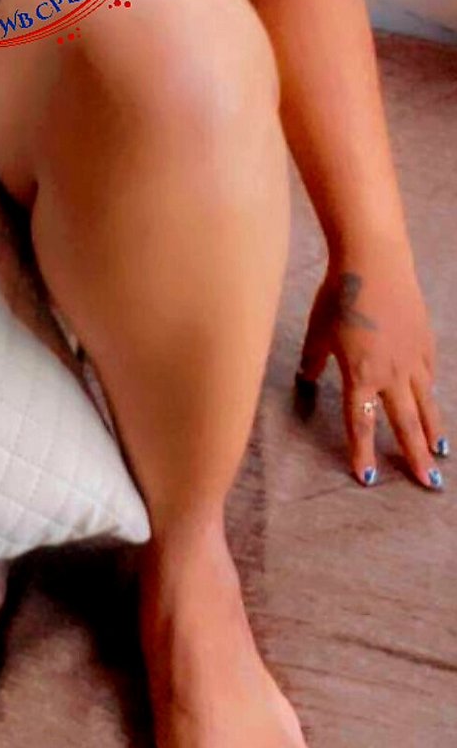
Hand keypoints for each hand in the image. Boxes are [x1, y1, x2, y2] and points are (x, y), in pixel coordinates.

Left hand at [296, 244, 448, 490]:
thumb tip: (306, 375)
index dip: (362, 452)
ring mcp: (412, 359)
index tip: (368, 479)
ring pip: (426, 404)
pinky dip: (432, 395)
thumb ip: (313, 358)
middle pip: (404, 424)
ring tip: (441, 454)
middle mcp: (390, 374)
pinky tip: (434, 404)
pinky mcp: (425, 342)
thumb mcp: (317, 329)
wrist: (374, 263)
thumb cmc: (339, 294)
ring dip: (432, 431)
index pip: (360, 423)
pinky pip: (430, 376)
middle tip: (429, 484)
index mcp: (359, 375)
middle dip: (415, 457)